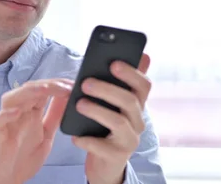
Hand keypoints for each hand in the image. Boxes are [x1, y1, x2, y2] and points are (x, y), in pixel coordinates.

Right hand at [0, 78, 73, 183]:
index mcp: (30, 113)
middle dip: (46, 85)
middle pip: (27, 90)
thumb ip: (54, 116)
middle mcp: (18, 115)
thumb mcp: (46, 135)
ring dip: (26, 92)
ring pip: (10, 100)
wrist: (7, 179)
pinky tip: (16, 113)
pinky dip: (4, 115)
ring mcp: (7, 124)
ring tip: (43, 90)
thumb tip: (66, 97)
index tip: (73, 85)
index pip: (42, 90)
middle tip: (64, 86)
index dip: (56, 84)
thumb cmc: (24, 157)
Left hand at [73, 53, 151, 183]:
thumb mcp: (111, 105)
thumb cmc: (105, 127)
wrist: (104, 163)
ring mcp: (129, 139)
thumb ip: (114, 83)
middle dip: (107, 89)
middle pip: (130, 101)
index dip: (132, 73)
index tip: (114, 62)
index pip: (144, 85)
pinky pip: (102, 147)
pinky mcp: (116, 156)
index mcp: (136, 105)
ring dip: (97, 110)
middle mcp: (137, 121)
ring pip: (118, 121)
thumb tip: (131, 56)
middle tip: (86, 83)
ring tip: (79, 104)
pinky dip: (88, 140)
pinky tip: (76, 136)